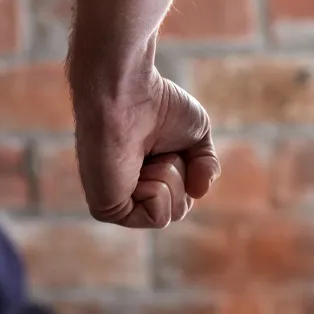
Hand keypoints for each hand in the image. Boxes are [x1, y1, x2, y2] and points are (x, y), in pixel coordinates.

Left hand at [70, 65, 218, 228]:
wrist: (127, 94)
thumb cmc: (159, 104)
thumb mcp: (198, 134)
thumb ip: (206, 166)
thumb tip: (198, 193)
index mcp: (146, 173)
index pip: (184, 194)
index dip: (191, 169)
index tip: (172, 142)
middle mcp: (130, 189)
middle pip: (181, 207)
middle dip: (181, 175)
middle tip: (159, 149)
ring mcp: (118, 201)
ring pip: (172, 214)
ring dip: (171, 179)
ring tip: (147, 155)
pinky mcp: (106, 209)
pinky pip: (156, 219)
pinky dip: (158, 192)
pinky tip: (137, 170)